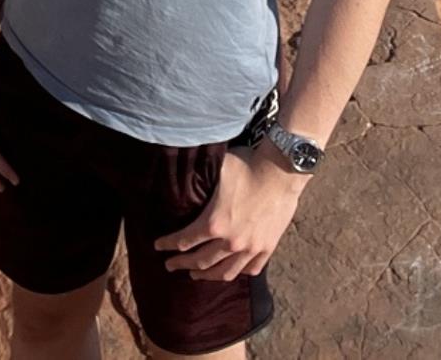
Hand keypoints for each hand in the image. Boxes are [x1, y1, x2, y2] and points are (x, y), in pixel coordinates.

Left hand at [155, 147, 305, 280]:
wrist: (282, 170)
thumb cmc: (248, 165)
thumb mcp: (216, 169)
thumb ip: (199, 178)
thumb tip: (180, 172)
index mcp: (214, 223)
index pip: (184, 240)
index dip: (168, 244)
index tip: (158, 247)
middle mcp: (231, 241)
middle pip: (201, 261)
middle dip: (182, 264)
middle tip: (170, 265)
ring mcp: (251, 248)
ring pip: (225, 271)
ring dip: (207, 275)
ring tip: (196, 274)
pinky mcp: (268, 247)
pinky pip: (251, 269)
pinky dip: (238, 272)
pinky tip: (230, 270)